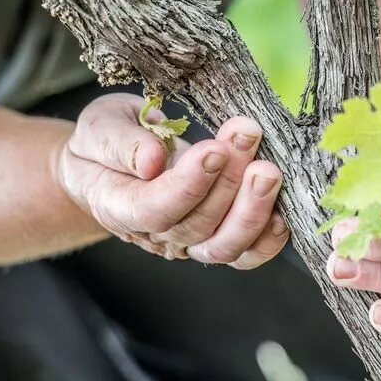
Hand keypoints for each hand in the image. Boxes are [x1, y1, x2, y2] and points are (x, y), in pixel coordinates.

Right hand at [58, 94, 288, 267]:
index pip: (155, 210)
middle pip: (197, 225)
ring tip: (267, 167)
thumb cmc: (103, 142)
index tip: (214, 150)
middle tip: (247, 134)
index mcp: (118, 207)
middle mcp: (155, 235)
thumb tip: (153, 160)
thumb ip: (121, 143)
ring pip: (224, 246)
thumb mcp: (100, 127)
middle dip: (228, 180)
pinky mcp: (215, 238)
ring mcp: (187, 242)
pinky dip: (266, 239)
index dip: (188, 186)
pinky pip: (244, 254)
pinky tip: (281, 210)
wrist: (109, 163)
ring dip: (252, 208)